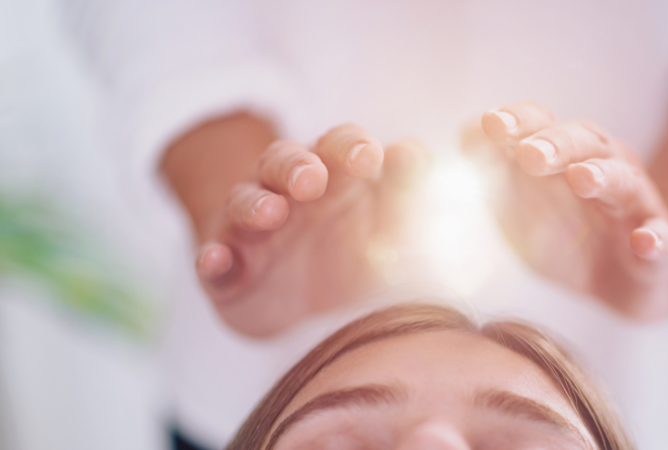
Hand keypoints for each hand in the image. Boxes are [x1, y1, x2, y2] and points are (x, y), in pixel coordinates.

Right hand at [193, 124, 425, 336]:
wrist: (297, 303)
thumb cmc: (352, 254)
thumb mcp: (388, 230)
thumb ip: (407, 198)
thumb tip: (415, 157)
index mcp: (334, 178)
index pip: (340, 146)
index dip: (353, 147)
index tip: (373, 159)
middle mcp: (289, 194)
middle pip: (285, 162)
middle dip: (297, 166)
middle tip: (312, 179)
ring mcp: (252, 230)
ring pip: (245, 202)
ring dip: (255, 205)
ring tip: (270, 214)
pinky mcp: (226, 270)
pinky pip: (213, 259)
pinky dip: (213, 259)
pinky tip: (217, 261)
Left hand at [463, 102, 667, 318]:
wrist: (631, 282)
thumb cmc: (568, 236)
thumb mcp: (519, 207)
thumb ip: (490, 175)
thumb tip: (451, 142)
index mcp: (566, 155)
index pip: (541, 124)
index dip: (518, 122)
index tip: (490, 125)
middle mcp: (605, 168)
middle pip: (583, 142)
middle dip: (555, 144)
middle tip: (529, 154)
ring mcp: (637, 207)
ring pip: (624, 181)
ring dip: (602, 176)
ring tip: (580, 178)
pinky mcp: (662, 250)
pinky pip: (662, 241)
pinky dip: (655, 240)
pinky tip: (645, 240)